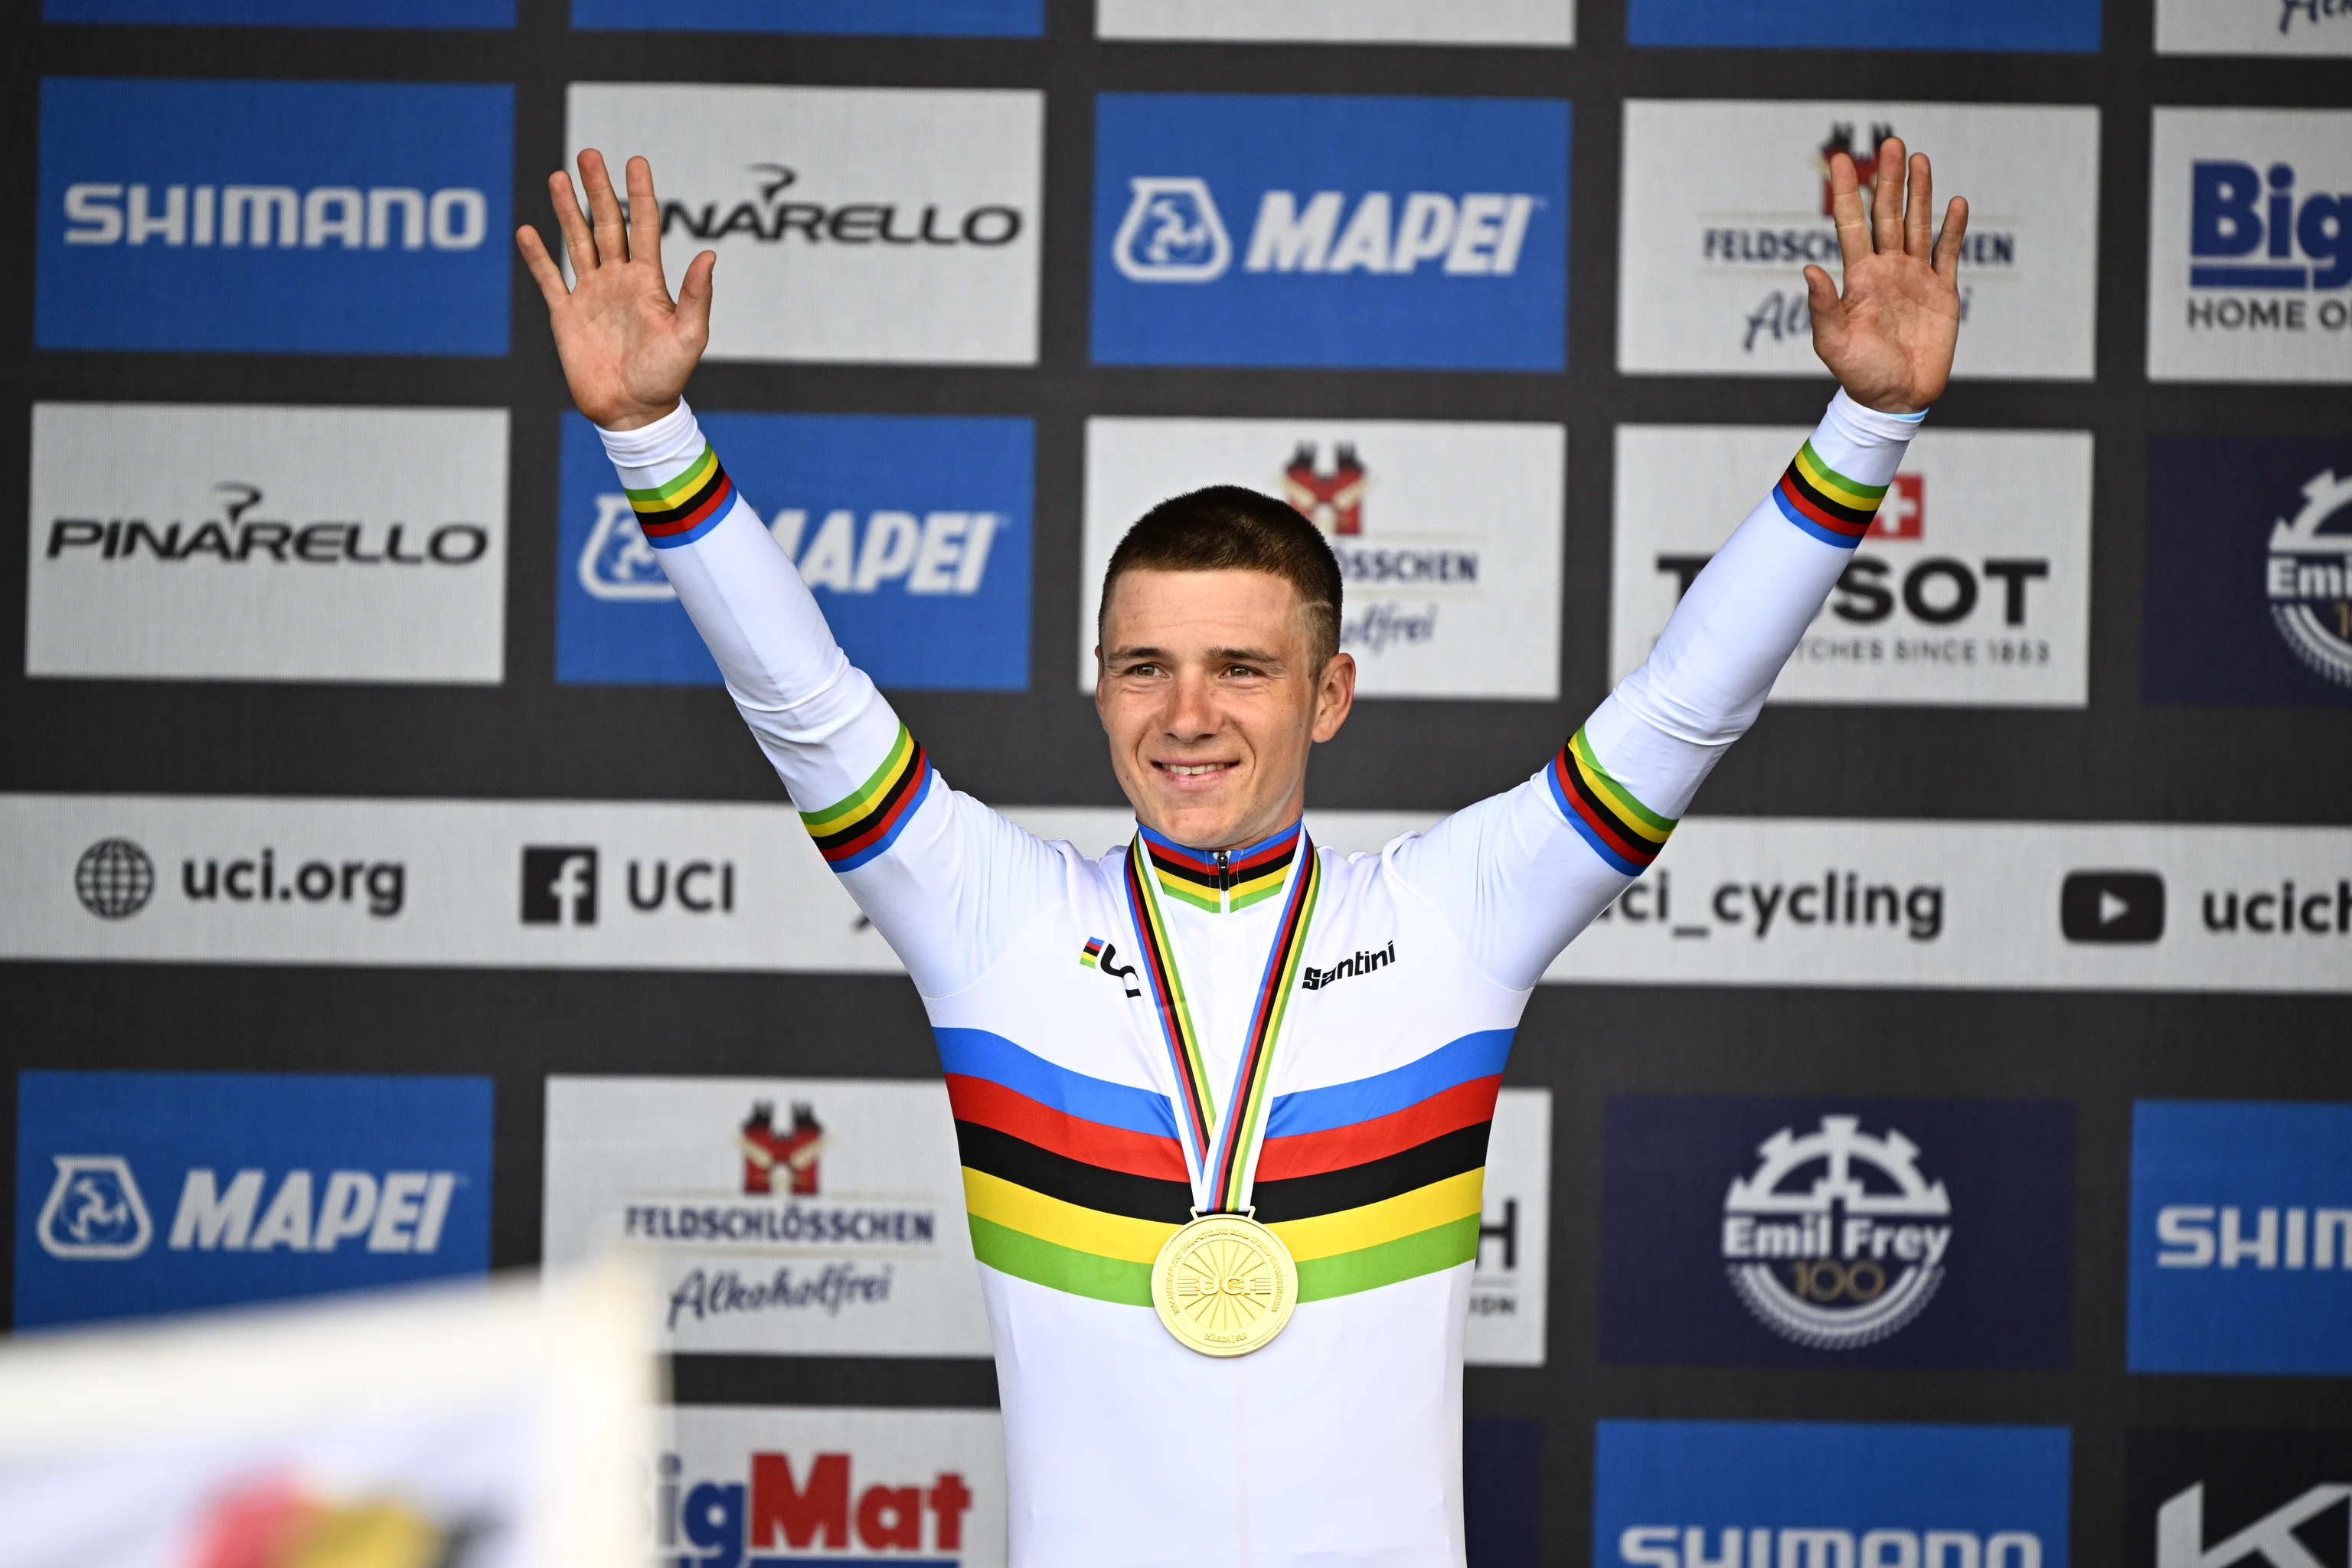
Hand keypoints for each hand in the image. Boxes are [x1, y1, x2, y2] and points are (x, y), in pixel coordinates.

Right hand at [515, 151, 715, 430]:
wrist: (633, 412)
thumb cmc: (667, 378)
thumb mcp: (690, 336)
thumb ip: (696, 295)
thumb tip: (710, 254)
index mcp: (648, 282)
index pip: (644, 227)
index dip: (640, 194)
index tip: (635, 162)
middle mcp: (618, 281)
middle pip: (607, 225)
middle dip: (597, 190)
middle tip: (589, 155)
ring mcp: (590, 295)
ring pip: (577, 242)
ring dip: (567, 211)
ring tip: (558, 177)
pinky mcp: (566, 315)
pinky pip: (549, 279)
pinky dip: (537, 257)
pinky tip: (528, 231)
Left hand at [1805, 138, 1969, 414]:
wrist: (1896, 400)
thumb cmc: (1859, 375)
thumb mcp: (1833, 344)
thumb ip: (1822, 307)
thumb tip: (1808, 269)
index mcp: (1858, 278)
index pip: (1850, 225)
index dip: (1846, 193)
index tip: (1840, 160)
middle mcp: (1886, 270)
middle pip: (1888, 215)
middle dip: (1888, 180)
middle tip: (1889, 144)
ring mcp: (1915, 278)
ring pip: (1918, 225)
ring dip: (1920, 193)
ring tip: (1919, 159)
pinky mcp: (1942, 292)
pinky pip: (1948, 253)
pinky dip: (1953, 229)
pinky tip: (1956, 202)